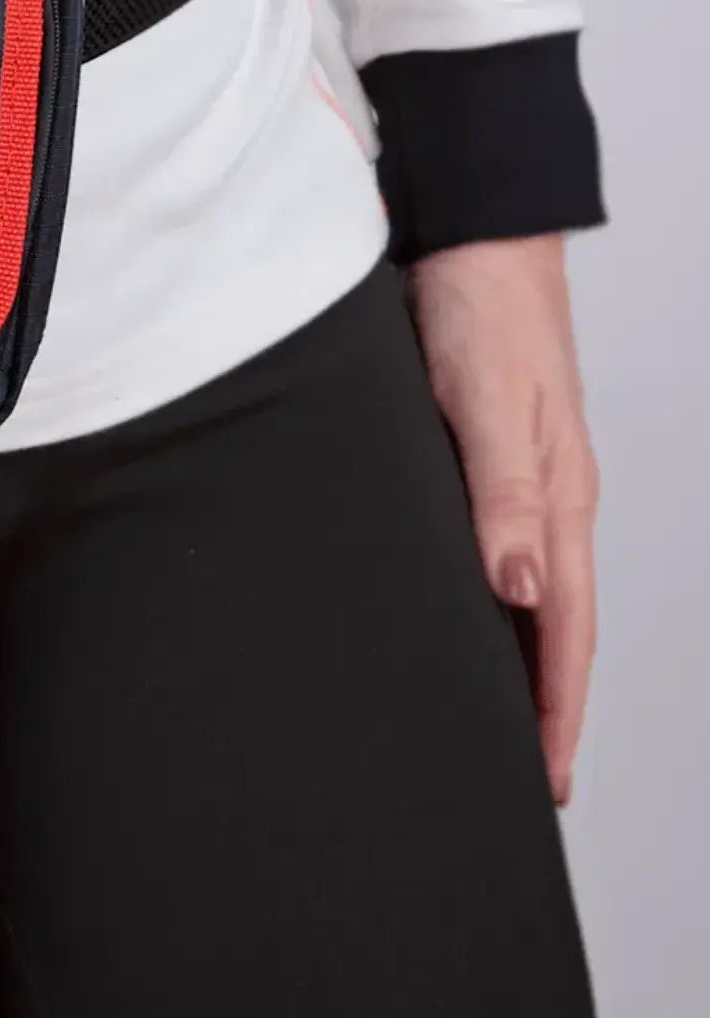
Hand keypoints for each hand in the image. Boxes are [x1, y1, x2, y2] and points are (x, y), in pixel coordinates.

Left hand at [405, 234, 598, 806]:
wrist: (472, 237)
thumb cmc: (483, 309)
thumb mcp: (489, 402)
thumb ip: (504, 493)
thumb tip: (522, 588)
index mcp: (561, 497)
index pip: (566, 629)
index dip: (555, 708)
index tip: (546, 780)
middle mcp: (545, 498)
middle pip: (551, 626)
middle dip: (539, 705)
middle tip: (515, 780)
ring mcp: (514, 480)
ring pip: (519, 593)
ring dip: (508, 659)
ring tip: (482, 722)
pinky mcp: (476, 457)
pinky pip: (487, 549)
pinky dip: (478, 599)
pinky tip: (451, 617)